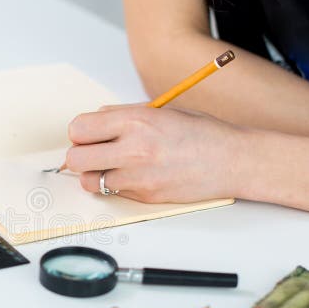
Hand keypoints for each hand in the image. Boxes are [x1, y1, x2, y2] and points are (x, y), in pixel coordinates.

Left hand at [66, 105, 244, 202]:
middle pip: (75, 158)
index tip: (89, 134)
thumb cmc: (200, 132)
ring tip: (112, 166)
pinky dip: (114, 186)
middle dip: (79, 155)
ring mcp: (138, 176)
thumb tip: (94, 119)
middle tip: (94, 152)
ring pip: (88, 181)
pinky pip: (112, 192)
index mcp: (136, 120)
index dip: (80, 132)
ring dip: (94, 174)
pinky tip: (131, 175)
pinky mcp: (145, 196)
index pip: (79, 128)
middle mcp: (134, 149)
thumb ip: (123, 114)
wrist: (233, 161)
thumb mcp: (161, 110)